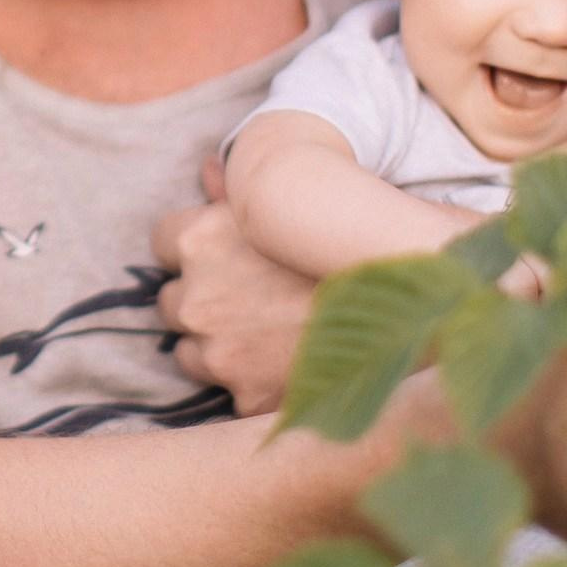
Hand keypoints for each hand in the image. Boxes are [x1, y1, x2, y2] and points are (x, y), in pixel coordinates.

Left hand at [151, 156, 316, 415]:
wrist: (403, 312)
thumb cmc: (342, 248)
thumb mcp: (286, 208)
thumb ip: (235, 190)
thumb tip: (206, 168)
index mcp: (199, 241)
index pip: (162, 243)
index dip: (193, 250)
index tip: (221, 257)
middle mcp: (196, 299)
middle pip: (172, 303)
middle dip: (202, 302)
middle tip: (251, 300)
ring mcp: (218, 354)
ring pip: (191, 353)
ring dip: (218, 346)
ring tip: (270, 334)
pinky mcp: (244, 398)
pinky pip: (231, 391)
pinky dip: (253, 383)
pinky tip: (290, 365)